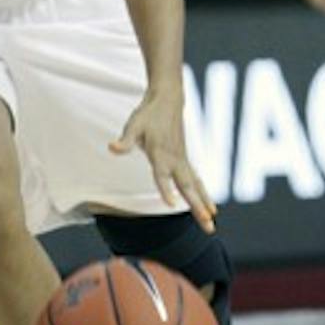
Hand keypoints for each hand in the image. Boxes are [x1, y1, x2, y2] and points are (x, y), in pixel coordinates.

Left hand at [110, 90, 216, 232]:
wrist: (168, 100)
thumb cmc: (147, 114)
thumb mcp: (133, 125)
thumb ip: (125, 140)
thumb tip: (112, 147)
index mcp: (159, 153)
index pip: (162, 175)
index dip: (166, 189)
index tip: (172, 205)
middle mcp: (174, 159)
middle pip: (186, 187)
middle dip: (197, 206)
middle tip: (207, 225)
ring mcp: (182, 160)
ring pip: (195, 187)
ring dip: (204, 205)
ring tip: (212, 224)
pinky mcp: (185, 160)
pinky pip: (197, 181)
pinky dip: (204, 195)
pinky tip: (211, 208)